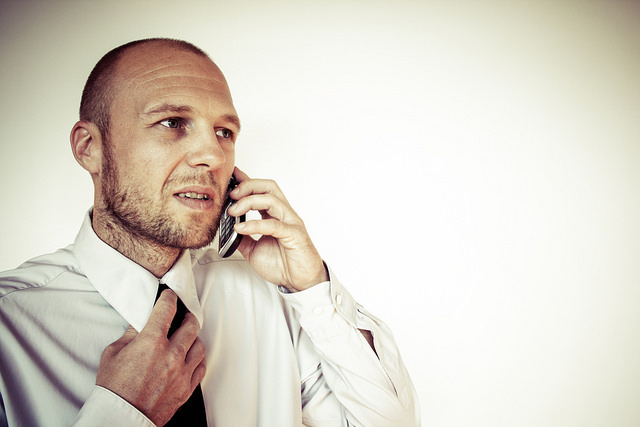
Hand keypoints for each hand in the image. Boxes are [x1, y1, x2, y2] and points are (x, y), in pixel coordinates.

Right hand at [96, 290, 205, 425]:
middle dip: (187, 316)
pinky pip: (201, 367)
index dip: (170, 298)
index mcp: (151, 342)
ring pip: (200, 345)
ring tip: (187, 337)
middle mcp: (171, 355)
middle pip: (191, 325)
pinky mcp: (186, 388)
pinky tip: (191, 357)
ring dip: (194, 338)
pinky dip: (198, 359)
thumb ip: (130, 334)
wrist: (120, 418)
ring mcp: (181, 372)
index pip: (167, 309)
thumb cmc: (113, 389)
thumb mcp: (113, 353)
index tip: (170, 296)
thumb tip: (141, 322)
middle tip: (183, 315)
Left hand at [228, 167, 328, 291]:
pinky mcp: (294, 235)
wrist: (300, 282)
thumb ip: (242, 239)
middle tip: (230, 194)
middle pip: (268, 187)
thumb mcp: (253, 250)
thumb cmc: (282, 265)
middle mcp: (284, 214)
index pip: (261, 190)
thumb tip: (225, 231)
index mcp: (275, 215)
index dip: (246, 180)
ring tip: (232, 211)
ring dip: (248, 201)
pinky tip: (241, 228)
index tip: (230, 175)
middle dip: (247, 185)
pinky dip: (254, 224)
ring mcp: (291, 222)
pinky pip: (273, 224)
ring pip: (272, 200)